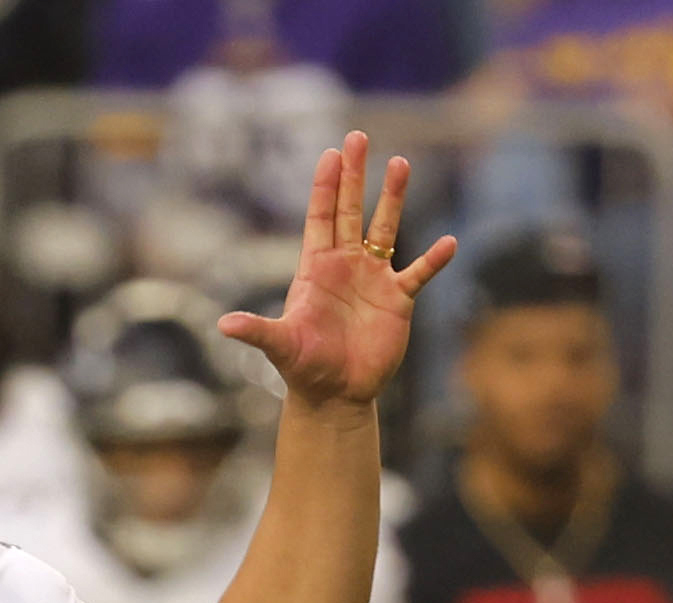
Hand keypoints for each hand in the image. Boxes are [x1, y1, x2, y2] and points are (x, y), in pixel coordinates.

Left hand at [218, 133, 455, 409]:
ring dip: (393, 198)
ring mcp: (373, 279)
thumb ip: (257, 331)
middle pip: (351, 211)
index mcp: (316, 269)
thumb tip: (223, 326)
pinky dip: (433, 260)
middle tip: (358, 137)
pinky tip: (448, 243)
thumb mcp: (281, 347)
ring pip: (385, 229)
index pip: (321, 218)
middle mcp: (346, 266)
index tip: (331, 153)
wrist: (335, 395)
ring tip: (401, 163)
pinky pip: (418, 273)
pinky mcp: (398, 300)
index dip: (326, 186)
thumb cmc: (304, 369)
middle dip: (355, 175)